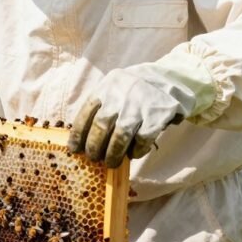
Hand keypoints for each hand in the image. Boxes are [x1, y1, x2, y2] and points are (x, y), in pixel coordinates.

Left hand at [68, 68, 188, 167]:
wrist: (167, 79)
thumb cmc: (133, 90)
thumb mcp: (113, 89)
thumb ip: (100, 108)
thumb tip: (83, 139)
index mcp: (105, 87)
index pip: (86, 112)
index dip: (78, 134)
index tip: (74, 149)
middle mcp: (120, 95)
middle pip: (101, 126)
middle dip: (94, 146)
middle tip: (93, 158)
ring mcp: (139, 105)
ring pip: (120, 136)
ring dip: (113, 153)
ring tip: (111, 162)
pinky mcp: (156, 116)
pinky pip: (142, 139)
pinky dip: (136, 151)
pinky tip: (133, 154)